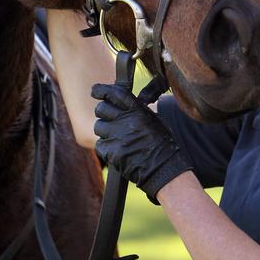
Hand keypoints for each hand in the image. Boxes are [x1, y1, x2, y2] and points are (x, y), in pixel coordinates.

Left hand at [92, 84, 191, 203]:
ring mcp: (118, 136)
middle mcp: (126, 120)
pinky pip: (100, 145)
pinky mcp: (112, 152)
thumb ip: (136, 110)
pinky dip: (106, 148)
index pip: (114, 94)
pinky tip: (117, 151)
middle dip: (103, 114)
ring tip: (117, 139)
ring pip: (98, 126)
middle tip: (110, 121)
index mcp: (138, 111)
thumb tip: (118, 103)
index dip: (101, 90)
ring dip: (105, 132)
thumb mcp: (153, 120)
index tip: (95, 91)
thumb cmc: (162, 144)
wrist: (164, 169)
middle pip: (101, 109)